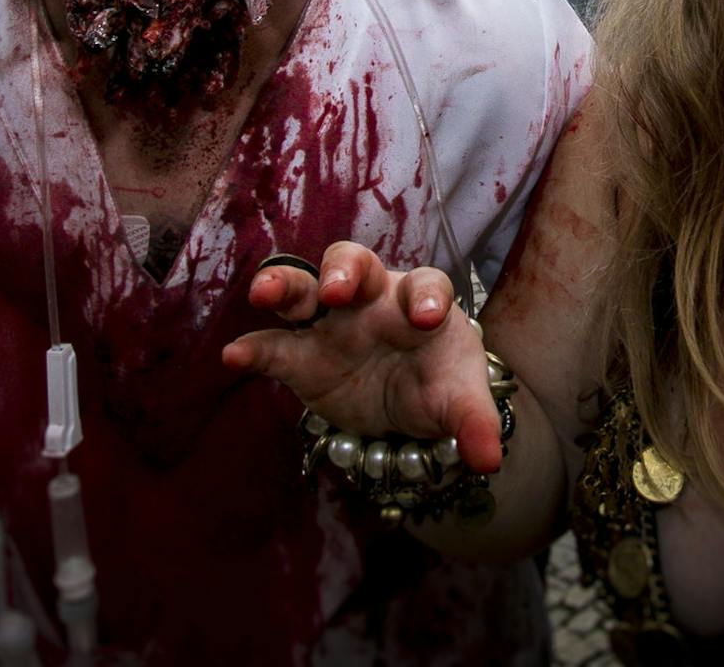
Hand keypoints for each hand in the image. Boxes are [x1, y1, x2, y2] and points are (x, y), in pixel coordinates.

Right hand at [222, 243, 505, 472]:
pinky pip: (273, 347)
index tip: (424, 316)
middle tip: (336, 291)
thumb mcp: (461, 401)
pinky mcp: (301, 357)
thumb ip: (474, 424)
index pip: (426, 284)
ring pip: (303, 290)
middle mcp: (373, 300)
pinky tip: (234, 357)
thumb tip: (488, 460)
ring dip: (284, 286)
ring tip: (264, 294)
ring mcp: (332, 325)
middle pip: (355, 264)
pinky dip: (253, 349)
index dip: (425, 296)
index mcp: (421, 302)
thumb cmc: (439, 382)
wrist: (408, 407)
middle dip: (343, 271)